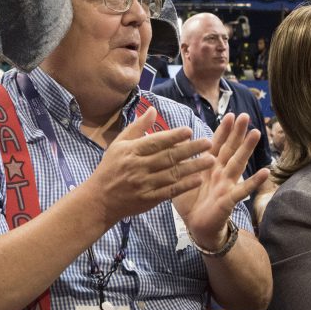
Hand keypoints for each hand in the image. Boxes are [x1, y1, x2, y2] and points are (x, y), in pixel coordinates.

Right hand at [86, 108, 214, 225]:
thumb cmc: (110, 168)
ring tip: (211, 160)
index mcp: (130, 151)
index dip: (173, 136)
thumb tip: (153, 109)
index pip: (155, 142)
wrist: (99, 199)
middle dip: (190, 149)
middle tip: (208, 143)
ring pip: (172, 174)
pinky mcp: (148, 199)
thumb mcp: (119, 144)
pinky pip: (170, 192)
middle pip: (168, 157)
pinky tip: (198, 179)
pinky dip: (184, 185)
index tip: (189, 130)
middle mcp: (137, 167)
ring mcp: (144, 185)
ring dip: (193, 167)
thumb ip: (137, 127)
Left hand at [173, 113, 269, 249]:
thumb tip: (177, 139)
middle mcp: (220, 172)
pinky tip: (266, 172)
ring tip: (255, 134)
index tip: (230, 115)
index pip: (217, 144)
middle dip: (237, 133)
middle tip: (245, 115)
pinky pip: (243, 189)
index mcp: (209, 166)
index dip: (223, 130)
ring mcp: (227, 185)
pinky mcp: (229, 199)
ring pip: (238, 164)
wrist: (196, 226)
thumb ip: (181, 158)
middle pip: (230, 149)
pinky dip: (254, 181)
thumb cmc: (190, 200)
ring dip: (247, 149)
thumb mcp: (181, 176)